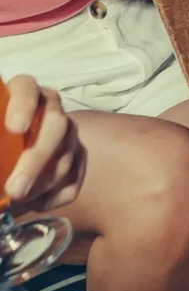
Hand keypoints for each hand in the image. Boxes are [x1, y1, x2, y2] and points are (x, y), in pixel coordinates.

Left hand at [3, 77, 85, 210]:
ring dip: (41, 185)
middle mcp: (50, 108)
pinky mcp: (77, 159)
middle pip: (57, 124)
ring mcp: (67, 134)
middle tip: (15, 189)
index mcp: (22, 93)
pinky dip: (53, 197)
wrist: (9, 157)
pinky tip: (33, 202)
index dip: (23, 105)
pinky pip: (73, 181)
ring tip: (17, 200)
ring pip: (67, 157)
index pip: (26, 88)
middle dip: (36, 159)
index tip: (15, 128)